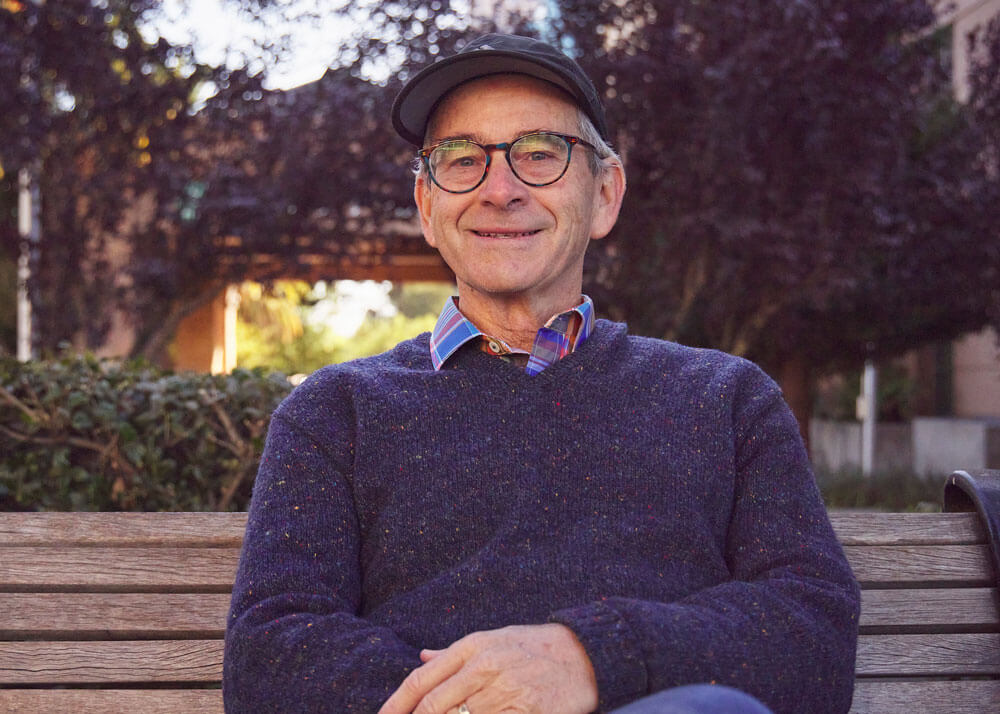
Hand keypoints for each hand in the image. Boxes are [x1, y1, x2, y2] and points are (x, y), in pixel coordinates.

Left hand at [377, 623, 598, 713]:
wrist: (583, 656)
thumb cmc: (534, 647)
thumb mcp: (493, 639)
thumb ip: (454, 653)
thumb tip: (422, 657)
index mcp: (472, 646)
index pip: (422, 679)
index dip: (397, 704)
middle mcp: (484, 667)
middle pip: (434, 705)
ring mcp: (504, 691)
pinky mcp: (523, 712)